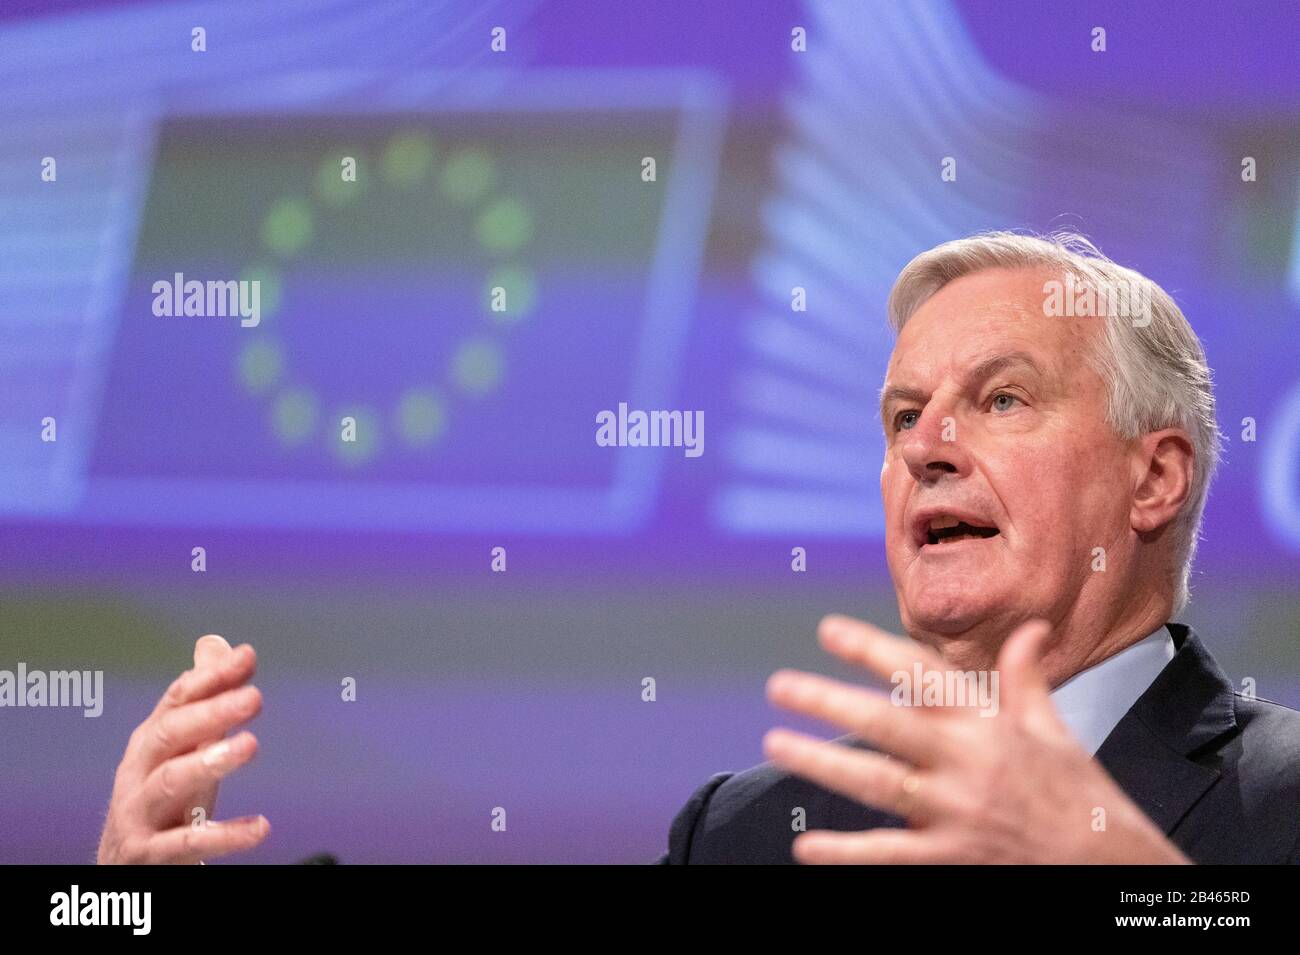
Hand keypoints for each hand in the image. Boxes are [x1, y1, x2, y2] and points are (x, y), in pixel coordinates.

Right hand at [96, 635, 269, 863]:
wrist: (125, 867)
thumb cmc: (161, 800)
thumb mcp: (182, 749)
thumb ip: (205, 699)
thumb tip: (217, 645)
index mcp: (150, 742)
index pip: (177, 700)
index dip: (209, 678)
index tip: (246, 657)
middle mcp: (139, 772)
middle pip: (170, 734)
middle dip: (210, 713)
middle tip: (254, 698)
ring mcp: (139, 813)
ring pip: (169, 782)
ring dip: (208, 762)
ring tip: (249, 745)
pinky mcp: (149, 854)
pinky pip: (187, 843)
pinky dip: (224, 836)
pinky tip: (260, 827)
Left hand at [763, 614, 1190, 863]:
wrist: (1111, 868)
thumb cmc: (1079, 799)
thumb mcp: (1055, 732)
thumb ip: (1026, 680)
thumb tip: (1032, 629)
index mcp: (990, 726)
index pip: (922, 675)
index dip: (873, 649)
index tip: (828, 630)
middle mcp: (969, 763)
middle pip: (887, 723)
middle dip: (830, 701)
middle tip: (780, 686)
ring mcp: (958, 813)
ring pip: (878, 782)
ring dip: (822, 762)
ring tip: (777, 744)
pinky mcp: (952, 859)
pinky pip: (889, 855)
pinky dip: (845, 853)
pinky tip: (807, 846)